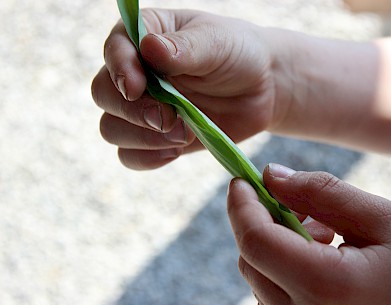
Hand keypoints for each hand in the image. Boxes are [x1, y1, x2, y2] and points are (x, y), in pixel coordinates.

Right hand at [91, 9, 278, 169]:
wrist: (262, 89)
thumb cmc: (238, 53)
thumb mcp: (218, 42)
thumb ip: (185, 47)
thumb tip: (150, 48)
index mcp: (145, 36)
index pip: (115, 48)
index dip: (119, 68)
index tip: (137, 86)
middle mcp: (136, 72)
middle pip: (103, 94)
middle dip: (133, 111)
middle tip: (168, 118)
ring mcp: (144, 108)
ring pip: (111, 129)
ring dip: (142, 138)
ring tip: (182, 135)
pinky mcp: (155, 138)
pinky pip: (131, 155)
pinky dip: (147, 158)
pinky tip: (175, 151)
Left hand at [227, 164, 390, 304]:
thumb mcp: (381, 219)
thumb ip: (320, 192)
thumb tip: (271, 176)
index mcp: (325, 286)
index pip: (254, 239)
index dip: (241, 205)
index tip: (242, 181)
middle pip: (250, 259)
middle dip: (263, 222)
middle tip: (301, 207)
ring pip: (257, 281)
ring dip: (277, 250)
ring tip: (326, 239)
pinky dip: (282, 277)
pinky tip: (318, 268)